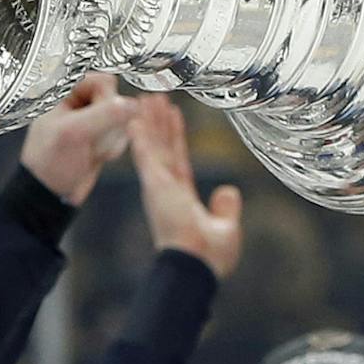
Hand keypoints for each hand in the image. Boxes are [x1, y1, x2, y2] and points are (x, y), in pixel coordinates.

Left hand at [19, 73, 140, 204]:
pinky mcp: (100, 136)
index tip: (99, 117)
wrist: (50, 194)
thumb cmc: (49, 164)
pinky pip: (121, 134)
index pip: (103, 80)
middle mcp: (79, 102)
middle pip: (116, 99)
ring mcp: (91, 120)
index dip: (106, 99)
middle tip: (92, 138)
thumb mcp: (74, 133)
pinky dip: (113, 147)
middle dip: (109, 124)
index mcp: (65, 92)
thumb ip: (104, 115)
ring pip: (122, 118)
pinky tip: (98, 156)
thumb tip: (132, 104)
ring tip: (91, 150)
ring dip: (111, 138)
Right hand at [131, 95, 242, 278]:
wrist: (196, 266)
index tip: (173, 116)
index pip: (178, 160)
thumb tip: (228, 191)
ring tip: (147, 97)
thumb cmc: (209, 258)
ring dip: (149, 120)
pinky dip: (141, 135)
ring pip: (153, 145)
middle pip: (162, 147)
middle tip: (153, 97)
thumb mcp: (227, 229)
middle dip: (158, 122)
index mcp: (181, 198)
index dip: (175, 137)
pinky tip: (135, 117)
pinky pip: (146, 154)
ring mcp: (159, 186)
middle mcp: (167, 189)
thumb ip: (225, 208)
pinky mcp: (154, 185)